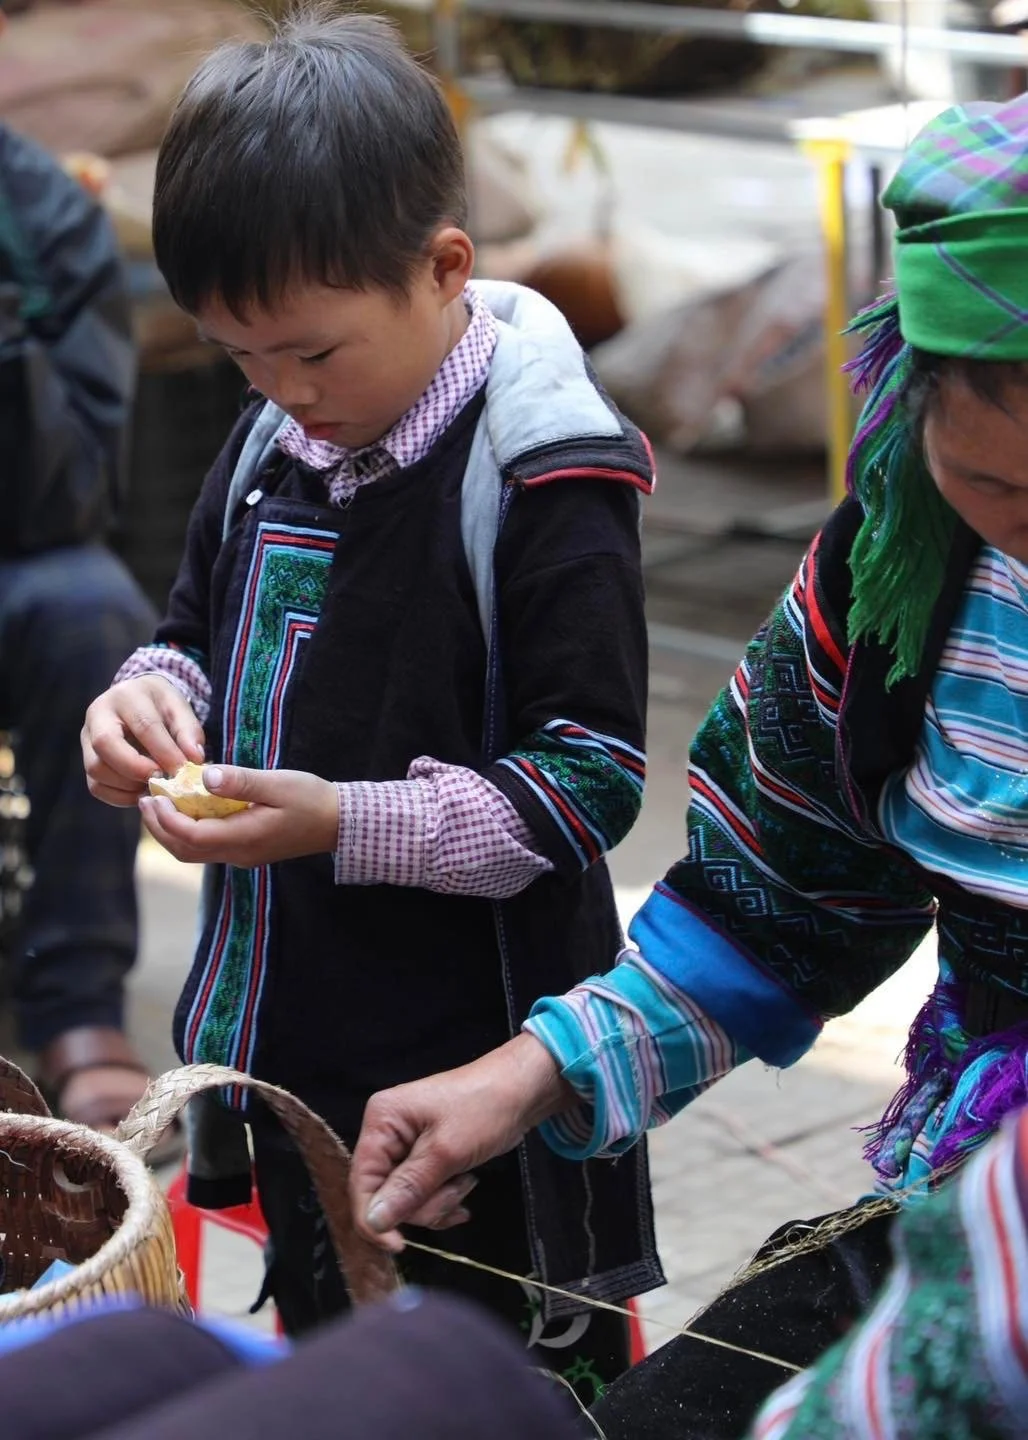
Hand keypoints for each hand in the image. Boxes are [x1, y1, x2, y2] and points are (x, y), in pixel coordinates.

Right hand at [82, 676, 205, 806]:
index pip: (143, 725)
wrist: (137, 700)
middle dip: (136, 768)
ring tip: (153, 786)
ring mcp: (86, 738)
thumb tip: (194, 760)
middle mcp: (98, 714)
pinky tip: (141, 793)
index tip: (182, 771)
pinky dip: (119, 797)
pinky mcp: (86, 759)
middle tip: (161, 779)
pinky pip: (96, 786)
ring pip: (96, 768)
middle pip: (106, 744)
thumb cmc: (160, 705)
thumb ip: (189, 732)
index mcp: (126, 696)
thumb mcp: (179, 708)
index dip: (164, 752)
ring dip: (128, 785)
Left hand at [138, 764, 338, 866]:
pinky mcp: (246, 850)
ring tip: (158, 804)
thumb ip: (241, 781)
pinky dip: (188, 831)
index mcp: (245, 838)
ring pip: (193, 852)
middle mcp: (239, 853)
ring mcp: (242, 855)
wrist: (339, 823)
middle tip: (145, 798)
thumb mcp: (279, 783)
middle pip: (185, 851)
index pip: (192, 836)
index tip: (152, 795)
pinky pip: (207, 847)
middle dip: (159, 827)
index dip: (166, 818)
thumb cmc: (312, 799)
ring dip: (171, 830)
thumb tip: (205, 775)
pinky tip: (187, 809)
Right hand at [350, 1033, 574, 1252]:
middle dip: (422, 1204)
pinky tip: (465, 1188)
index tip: (400, 1246)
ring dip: (438, 1201)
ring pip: (406, 1199)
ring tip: (465, 1183)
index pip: (361, 1181)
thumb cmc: (484, 1110)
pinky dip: (443, 1198)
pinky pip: (422, 1193)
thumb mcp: (446, 1151)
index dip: (375, 1219)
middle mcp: (386, 1133)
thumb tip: (373, 1223)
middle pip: (384, 1194)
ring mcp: (406, 1145)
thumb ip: (407, 1188)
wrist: (523, 1090)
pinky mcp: (425, 1157)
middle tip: (456, 1192)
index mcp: (382, 1121)